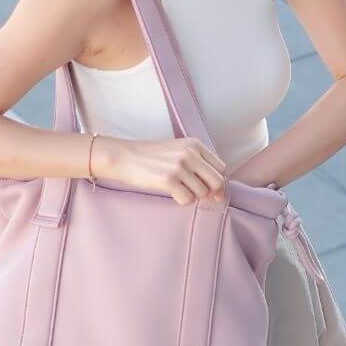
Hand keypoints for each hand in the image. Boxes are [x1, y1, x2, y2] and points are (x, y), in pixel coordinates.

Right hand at [94, 134, 226, 203]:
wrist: (124, 156)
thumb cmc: (151, 157)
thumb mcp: (178, 150)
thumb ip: (198, 163)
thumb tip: (219, 191)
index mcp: (195, 144)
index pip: (221, 168)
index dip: (218, 182)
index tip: (211, 190)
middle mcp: (190, 154)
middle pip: (217, 182)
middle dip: (210, 192)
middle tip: (197, 194)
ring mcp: (179, 167)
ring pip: (203, 193)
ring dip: (193, 196)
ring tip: (178, 189)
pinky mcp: (169, 180)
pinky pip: (188, 200)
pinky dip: (181, 200)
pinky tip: (171, 193)